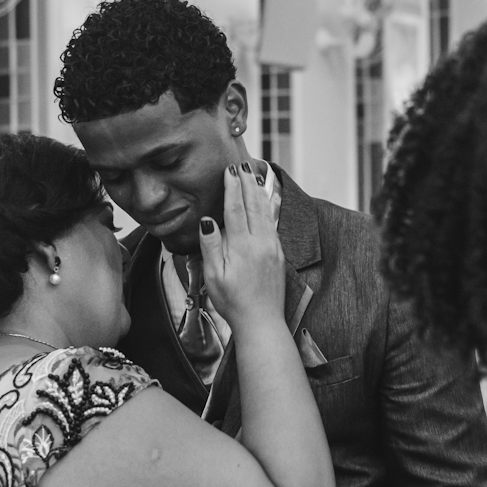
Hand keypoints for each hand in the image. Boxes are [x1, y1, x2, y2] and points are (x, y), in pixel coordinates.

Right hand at [199, 162, 284, 331]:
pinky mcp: (278, 254)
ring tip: (252, 175)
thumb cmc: (233, 302)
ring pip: (265, 211)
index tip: (228, 171)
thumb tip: (207, 220)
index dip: (232, 187)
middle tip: (241, 164)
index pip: (235, 208)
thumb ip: (211, 245)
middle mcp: (260, 242)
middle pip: (252, 204)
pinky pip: (272, 223)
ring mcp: (272, 247)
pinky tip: (264, 202)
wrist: (261, 321)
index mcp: (242, 245)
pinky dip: (267, 207)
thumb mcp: (214, 275)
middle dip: (246, 182)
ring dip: (257, 191)